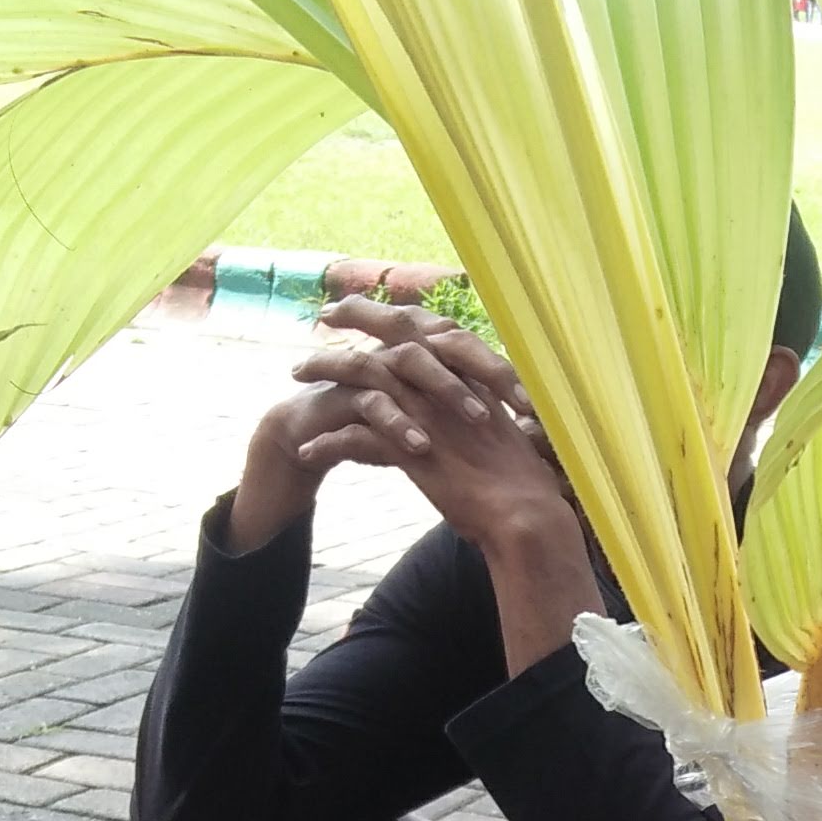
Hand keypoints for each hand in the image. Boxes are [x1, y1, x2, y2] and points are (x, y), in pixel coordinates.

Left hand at [225, 298, 603, 675]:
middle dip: (352, 320)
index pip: (420, 328)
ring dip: (324, 372)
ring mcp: (423, 415)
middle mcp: (441, 385)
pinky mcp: (407, 450)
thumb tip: (461, 403)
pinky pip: (353, 439)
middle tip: (322, 316)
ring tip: (296, 374)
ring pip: (360, 378)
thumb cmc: (519, 481)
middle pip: (387, 337)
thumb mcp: (497, 428)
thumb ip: (474, 405)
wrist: (525, 514)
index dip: (390, 314)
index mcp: (464, 376)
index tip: (365, 306)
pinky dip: (327, 444)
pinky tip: (306, 451)